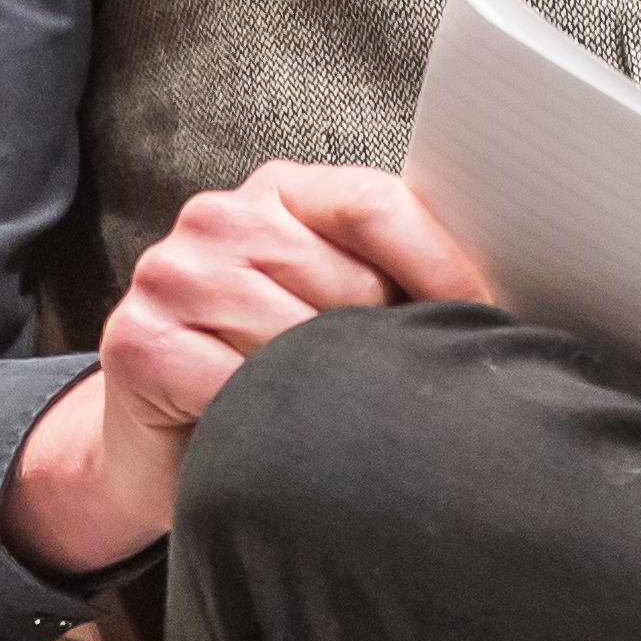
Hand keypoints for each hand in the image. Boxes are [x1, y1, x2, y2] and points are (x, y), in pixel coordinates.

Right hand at [1, 160, 489, 577]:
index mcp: (279, 190)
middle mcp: (220, 217)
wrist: (150, 449)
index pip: (375, 204)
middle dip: (383, 348)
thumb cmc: (258, 373)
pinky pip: (243, 389)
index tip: (487, 319)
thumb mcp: (324, 305)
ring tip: (324, 421)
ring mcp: (174, 274)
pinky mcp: (141, 342)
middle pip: (350, 282)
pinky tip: (267, 433)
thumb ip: (385, 279)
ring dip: (326, 394)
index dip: (441, 266)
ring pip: (303, 341)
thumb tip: (499, 301)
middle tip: (388, 397)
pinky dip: (270, 423)